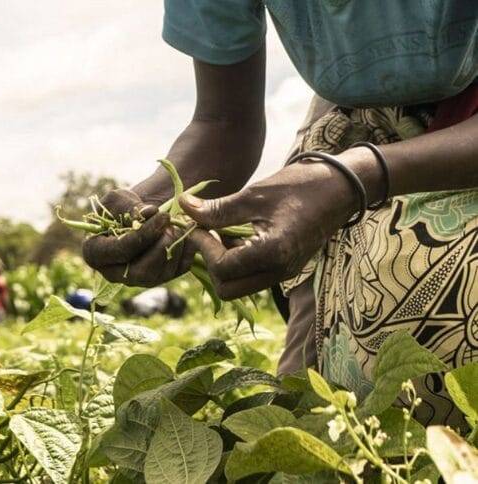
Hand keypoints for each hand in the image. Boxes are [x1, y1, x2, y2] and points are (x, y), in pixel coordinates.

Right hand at [82, 189, 197, 286]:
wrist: (139, 214)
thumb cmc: (122, 206)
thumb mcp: (118, 199)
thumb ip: (127, 206)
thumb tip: (148, 213)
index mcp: (95, 253)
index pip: (120, 252)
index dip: (142, 235)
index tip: (162, 217)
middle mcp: (114, 273)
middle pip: (141, 271)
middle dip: (161, 247)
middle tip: (172, 224)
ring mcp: (138, 279)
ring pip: (160, 275)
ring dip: (175, 248)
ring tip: (179, 225)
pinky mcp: (160, 278)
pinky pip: (177, 271)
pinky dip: (187, 251)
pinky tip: (187, 232)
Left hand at [182, 160, 361, 299]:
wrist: (340, 188)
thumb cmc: (299, 186)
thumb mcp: (254, 195)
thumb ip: (217, 209)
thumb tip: (183, 207)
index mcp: (273, 253)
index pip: (222, 268)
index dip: (202, 247)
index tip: (195, 225)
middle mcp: (279, 271)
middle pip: (227, 289)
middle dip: (210, 263)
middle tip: (205, 234)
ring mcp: (283, 273)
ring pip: (239, 286)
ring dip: (222, 264)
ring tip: (219, 232)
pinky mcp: (285, 268)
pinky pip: (252, 277)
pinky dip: (237, 262)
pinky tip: (235, 235)